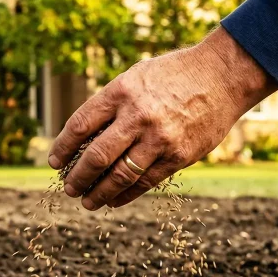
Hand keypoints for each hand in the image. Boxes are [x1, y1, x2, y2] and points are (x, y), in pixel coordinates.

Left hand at [48, 27, 277, 209]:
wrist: (223, 76)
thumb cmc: (174, 74)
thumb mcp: (136, 77)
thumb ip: (111, 104)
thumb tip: (83, 136)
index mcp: (121, 92)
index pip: (80, 125)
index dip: (63, 147)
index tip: (54, 162)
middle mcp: (137, 116)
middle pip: (96, 155)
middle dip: (77, 177)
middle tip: (69, 188)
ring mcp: (159, 138)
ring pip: (119, 175)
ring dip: (99, 192)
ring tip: (88, 201)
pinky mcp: (179, 156)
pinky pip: (146, 181)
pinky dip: (126, 194)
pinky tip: (114, 200)